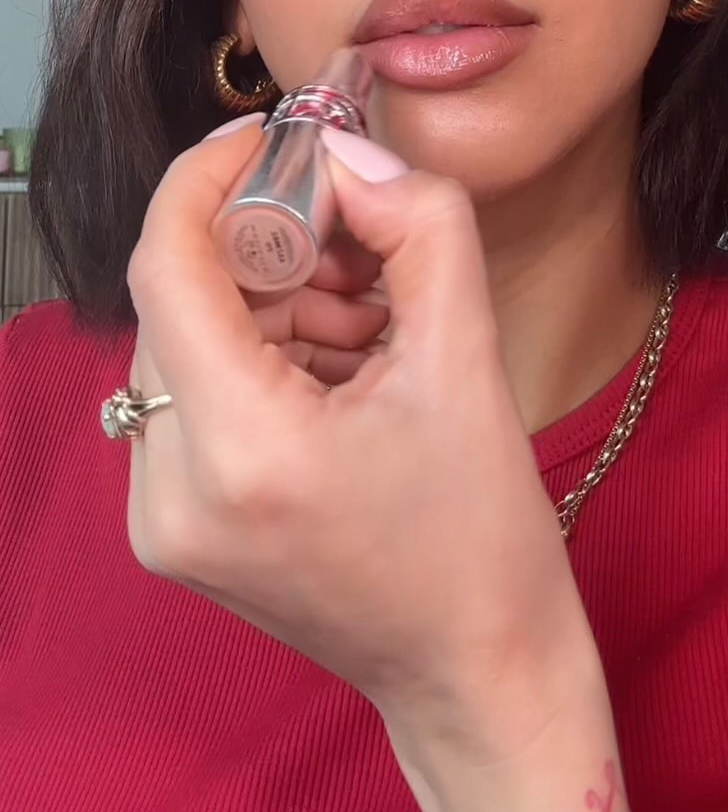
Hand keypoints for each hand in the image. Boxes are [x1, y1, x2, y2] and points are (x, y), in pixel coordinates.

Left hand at [125, 120, 614, 811]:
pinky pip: (194, 394)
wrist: (474, 672)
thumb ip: (420, 228)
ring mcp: (161, 516)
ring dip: (271, 303)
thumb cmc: (482, 537)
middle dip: (266, 248)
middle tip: (357, 244)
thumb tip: (353, 161)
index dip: (209, 179)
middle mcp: (172, 488)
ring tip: (368, 324)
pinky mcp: (173, 526)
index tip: (271, 139)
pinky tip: (340, 367)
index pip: (168, 266)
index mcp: (242, 450)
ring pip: (187, 341)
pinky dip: (260, 354)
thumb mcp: (469, 361)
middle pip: (181, 300)